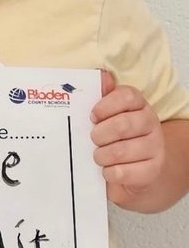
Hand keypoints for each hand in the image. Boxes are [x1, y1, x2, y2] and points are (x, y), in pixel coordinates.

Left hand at [90, 71, 165, 206]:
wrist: (139, 169)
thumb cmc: (117, 138)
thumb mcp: (109, 116)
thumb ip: (102, 95)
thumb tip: (101, 75)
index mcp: (139, 105)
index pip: (127, 96)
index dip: (106, 106)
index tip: (93, 116)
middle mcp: (151, 123)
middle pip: (123, 125)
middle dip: (99, 135)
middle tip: (93, 139)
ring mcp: (155, 147)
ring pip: (121, 151)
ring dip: (101, 156)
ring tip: (98, 156)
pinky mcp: (152, 170)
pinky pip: (124, 172)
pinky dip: (109, 173)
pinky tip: (108, 170)